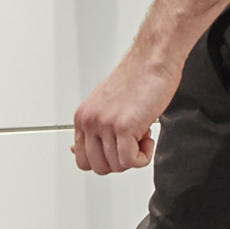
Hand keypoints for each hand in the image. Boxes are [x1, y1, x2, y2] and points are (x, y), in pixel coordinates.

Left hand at [73, 41, 183, 174]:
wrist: (152, 60)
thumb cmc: (136, 78)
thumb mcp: (104, 105)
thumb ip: (93, 129)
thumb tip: (77, 150)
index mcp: (83, 117)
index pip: (82, 159)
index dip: (105, 160)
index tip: (118, 150)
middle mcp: (90, 121)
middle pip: (99, 167)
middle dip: (120, 162)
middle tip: (132, 144)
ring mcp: (105, 125)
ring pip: (117, 166)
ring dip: (135, 156)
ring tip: (142, 135)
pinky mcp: (124, 126)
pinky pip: (131, 161)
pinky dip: (144, 157)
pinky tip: (148, 139)